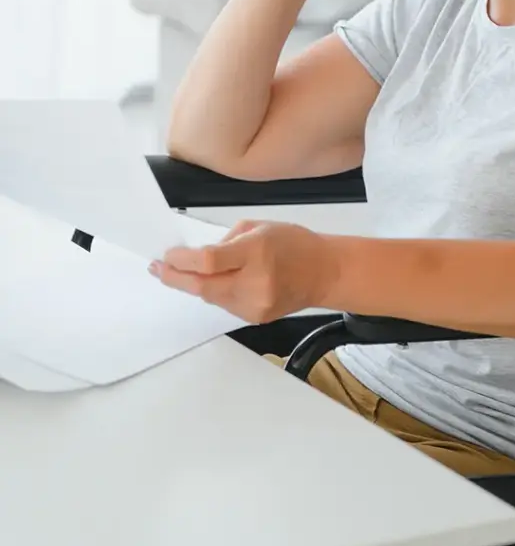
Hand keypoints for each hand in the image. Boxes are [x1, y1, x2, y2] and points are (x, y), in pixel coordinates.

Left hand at [150, 220, 334, 322]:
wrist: (324, 273)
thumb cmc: (295, 244)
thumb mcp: (261, 227)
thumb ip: (228, 240)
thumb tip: (201, 255)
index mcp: (257, 253)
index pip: (209, 261)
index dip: (182, 260)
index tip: (167, 256)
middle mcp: (255, 282)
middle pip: (203, 286)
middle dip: (176, 278)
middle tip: (159, 269)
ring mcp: (255, 304)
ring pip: (211, 297)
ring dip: (198, 284)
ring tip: (190, 272)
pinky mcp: (255, 318)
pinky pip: (225, 305)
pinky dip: (217, 292)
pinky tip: (222, 281)